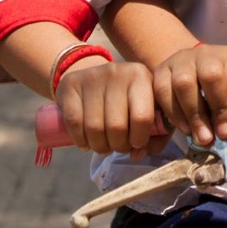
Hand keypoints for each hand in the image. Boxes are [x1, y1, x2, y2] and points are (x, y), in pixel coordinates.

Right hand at [53, 59, 169, 157]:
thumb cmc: (129, 99)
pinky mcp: (71, 84)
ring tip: (103, 146)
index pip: (142, 117)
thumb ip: (155, 135)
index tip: (136, 144)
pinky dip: (80, 140)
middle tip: (118, 147)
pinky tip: (86, 143)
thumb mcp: (150, 108)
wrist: (98, 77)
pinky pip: (74, 122)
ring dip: (99, 146)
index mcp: (141, 76)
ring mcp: (92, 76)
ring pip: (94, 127)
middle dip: (118, 146)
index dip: (139, 139)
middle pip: (116, 126)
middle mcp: (118, 72)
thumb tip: (137, 154)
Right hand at [153, 43, 226, 145]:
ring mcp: (181, 60)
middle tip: (221, 135)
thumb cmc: (217, 88)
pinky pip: (164, 92)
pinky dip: (175, 115)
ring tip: (203, 138)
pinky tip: (186, 129)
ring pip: (184, 84)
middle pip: (212, 76)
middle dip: (219, 110)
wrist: (189, 70)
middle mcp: (205, 54)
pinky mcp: (161, 71)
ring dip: (195, 116)